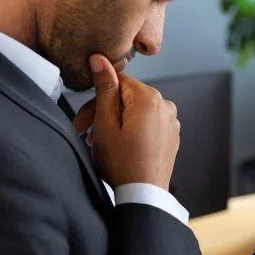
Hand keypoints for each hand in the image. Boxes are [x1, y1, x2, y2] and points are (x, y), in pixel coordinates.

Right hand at [86, 54, 179, 189]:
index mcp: (150, 98)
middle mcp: (166, 106)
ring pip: (135, 111)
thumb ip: (104, 88)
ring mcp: (171, 122)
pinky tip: (118, 146)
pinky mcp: (171, 136)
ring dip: (114, 122)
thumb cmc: (122, 164)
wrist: (143, 196)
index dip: (96, 97)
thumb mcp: (106, 123)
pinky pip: (147, 124)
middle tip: (85, 132)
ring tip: (99, 143)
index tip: (83, 116)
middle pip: (126, 97)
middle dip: (103, 112)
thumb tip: (100, 59)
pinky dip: (130, 130)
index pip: (117, 81)